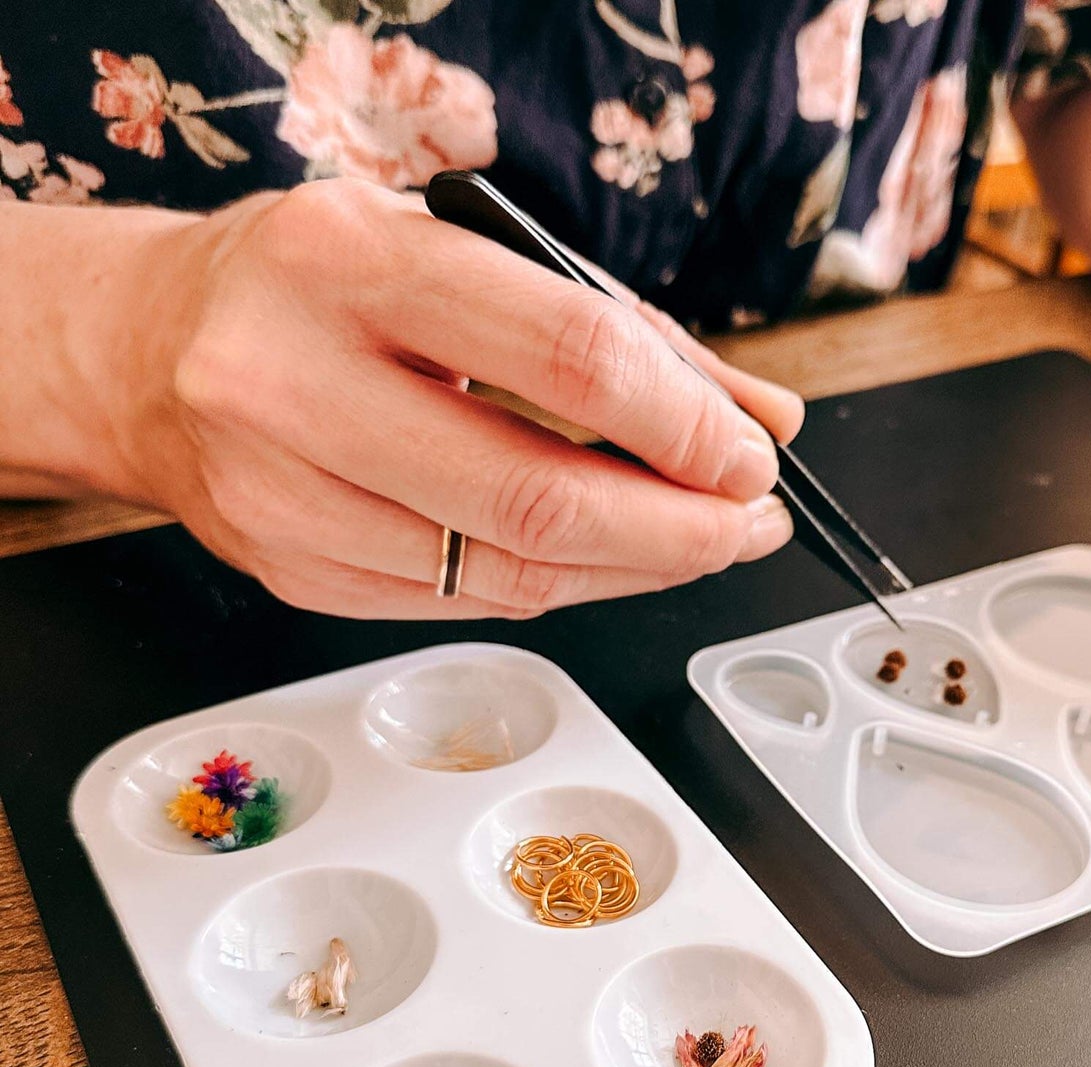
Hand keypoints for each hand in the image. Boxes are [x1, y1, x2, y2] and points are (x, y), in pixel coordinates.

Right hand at [99, 179, 801, 617]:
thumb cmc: (317, 286)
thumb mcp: (460, 254)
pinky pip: (469, 603)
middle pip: (540, 501)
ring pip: (511, 577)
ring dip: (636, 571)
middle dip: (679, 530)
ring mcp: (284, 497)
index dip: (685, 426)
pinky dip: (563, 588)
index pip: (567, 358)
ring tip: (701, 541)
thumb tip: (759, 418)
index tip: (749, 456)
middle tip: (744, 521)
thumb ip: (617, 334)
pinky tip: (611, 562)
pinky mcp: (295, 577)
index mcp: (350, 263)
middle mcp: (294, 382)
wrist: (148, 351)